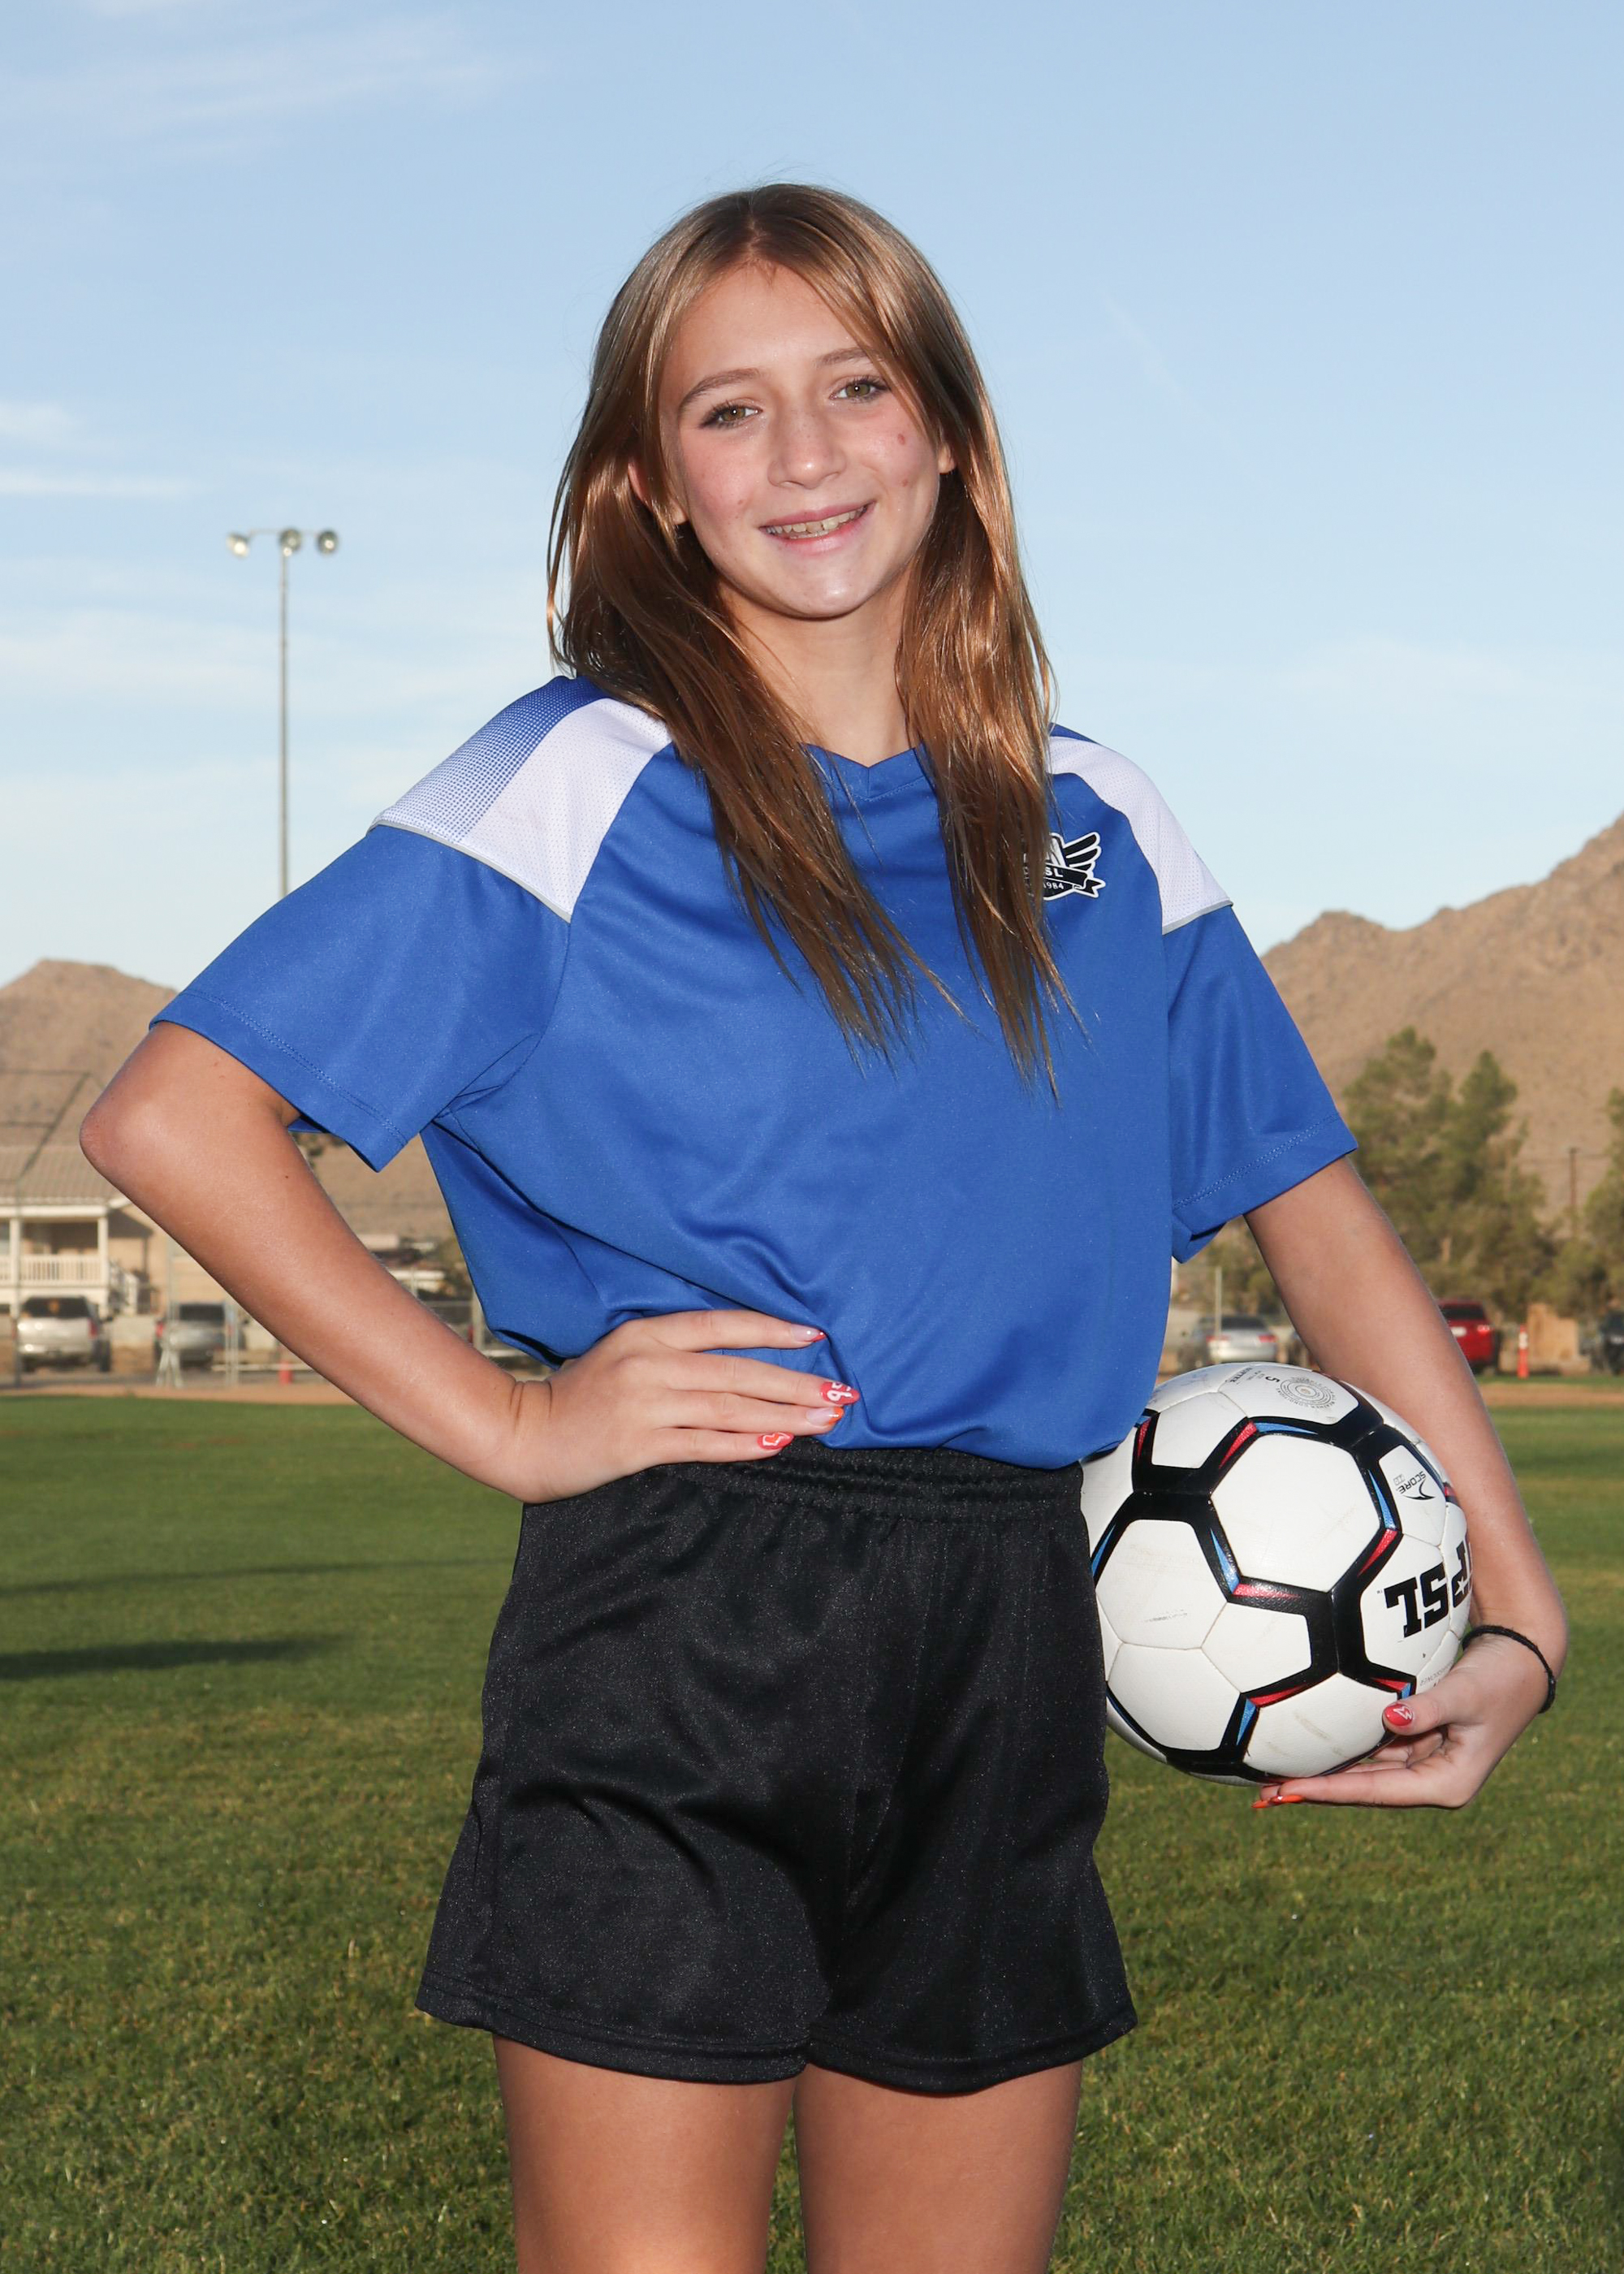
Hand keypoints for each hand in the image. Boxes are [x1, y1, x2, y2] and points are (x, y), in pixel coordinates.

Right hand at [500, 1309, 858, 1502]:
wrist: (527, 1435)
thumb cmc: (582, 1395)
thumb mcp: (625, 1355)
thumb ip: (675, 1353)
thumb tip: (744, 1362)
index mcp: (646, 1334)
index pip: (722, 1326)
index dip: (771, 1330)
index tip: (816, 1339)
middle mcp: (648, 1363)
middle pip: (737, 1371)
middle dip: (795, 1383)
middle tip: (842, 1394)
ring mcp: (643, 1404)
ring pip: (729, 1407)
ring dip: (784, 1415)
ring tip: (825, 1420)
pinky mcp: (637, 1444)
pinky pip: (704, 1443)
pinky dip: (745, 1443)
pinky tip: (778, 1443)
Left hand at [1252, 1631, 1554, 1811]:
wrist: (1521, 1662)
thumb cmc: (1499, 1680)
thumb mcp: (1467, 1694)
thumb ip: (1429, 1707)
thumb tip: (1389, 1717)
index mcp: (1446, 1783)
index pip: (1376, 1791)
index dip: (1332, 1791)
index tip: (1291, 1790)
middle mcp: (1429, 1778)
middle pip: (1361, 1789)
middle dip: (1314, 1789)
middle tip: (1263, 1792)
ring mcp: (1420, 1760)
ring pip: (1361, 1770)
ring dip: (1321, 1772)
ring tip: (1269, 1776)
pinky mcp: (1414, 1739)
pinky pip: (1368, 1747)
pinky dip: (1339, 1748)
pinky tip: (1303, 1746)